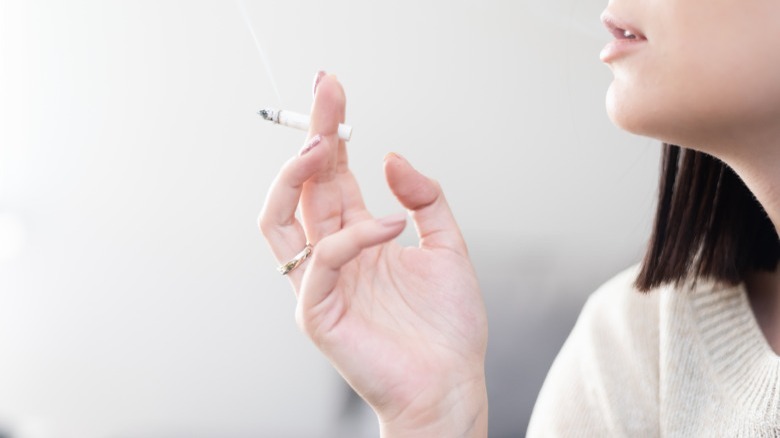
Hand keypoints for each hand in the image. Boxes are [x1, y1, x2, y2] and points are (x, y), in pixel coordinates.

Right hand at [259, 74, 487, 436]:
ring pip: (280, 220)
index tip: (334, 89)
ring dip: (296, 178)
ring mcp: (319, 283)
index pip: (332, 176)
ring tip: (326, 145)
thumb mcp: (448, 247)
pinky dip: (349, 238)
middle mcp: (333, 254)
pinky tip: (387, 225)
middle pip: (303, 186)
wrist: (450, 384)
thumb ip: (425, 200)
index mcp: (358, 236)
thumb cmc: (446, 327)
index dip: (331, 131)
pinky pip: (318, 263)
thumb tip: (391, 158)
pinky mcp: (316, 313)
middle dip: (312, 135)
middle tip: (326, 96)